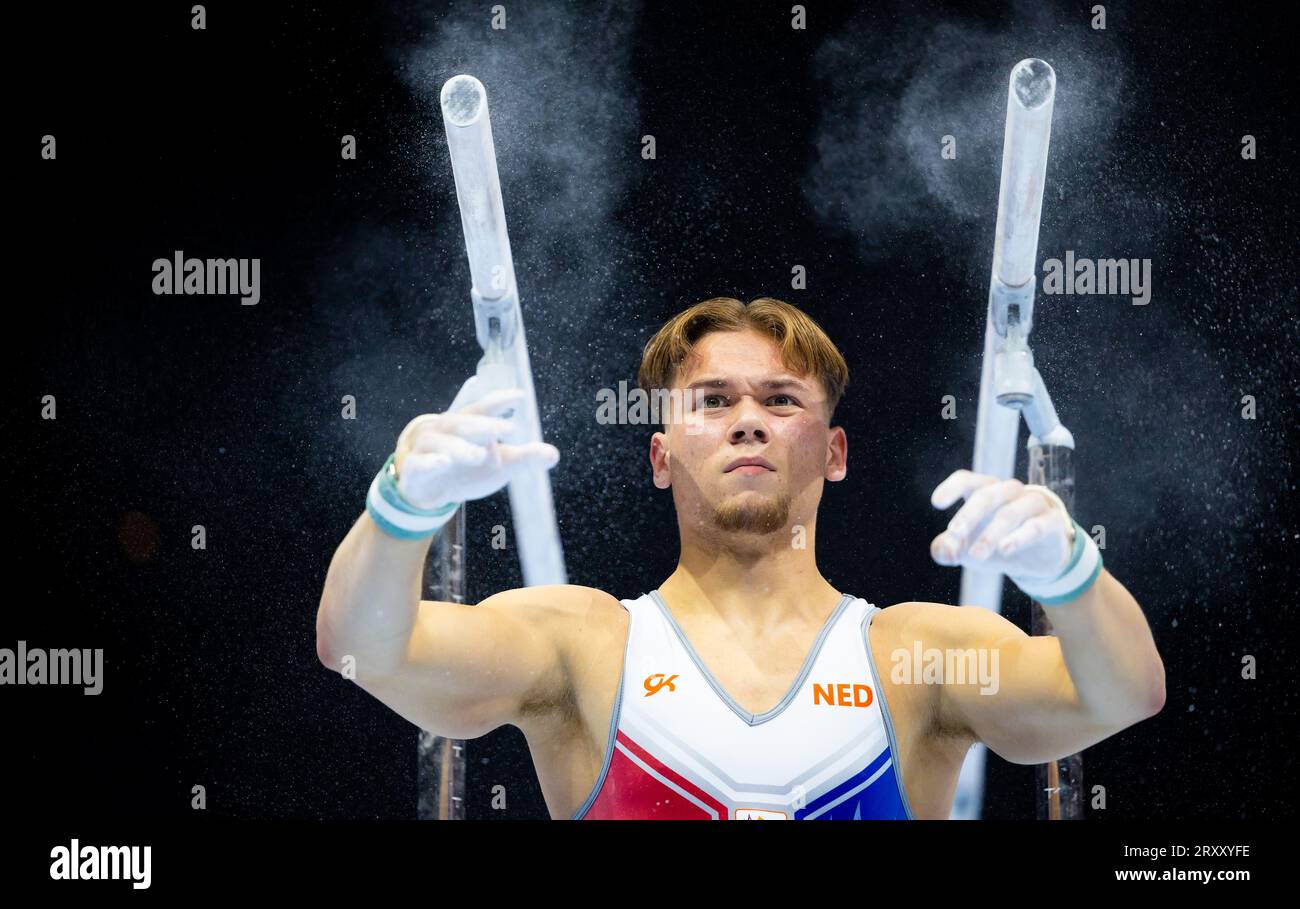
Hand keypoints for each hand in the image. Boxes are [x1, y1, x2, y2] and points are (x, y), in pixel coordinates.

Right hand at [392, 387, 558, 510]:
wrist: (429, 489)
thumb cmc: (467, 467)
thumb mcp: (499, 465)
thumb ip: (524, 458)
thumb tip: (553, 454)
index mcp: (469, 424)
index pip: (484, 407)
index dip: (501, 400)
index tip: (521, 396)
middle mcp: (447, 430)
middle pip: (465, 423)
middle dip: (485, 425)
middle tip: (508, 430)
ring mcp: (429, 448)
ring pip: (443, 443)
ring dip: (461, 448)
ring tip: (480, 455)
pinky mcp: (415, 469)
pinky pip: (421, 463)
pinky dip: (430, 462)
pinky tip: (443, 463)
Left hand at [929, 470, 1073, 579]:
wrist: (1039, 560)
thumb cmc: (996, 544)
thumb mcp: (967, 549)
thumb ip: (948, 549)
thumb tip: (943, 551)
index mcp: (986, 492)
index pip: (968, 480)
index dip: (952, 487)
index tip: (936, 503)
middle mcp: (1009, 492)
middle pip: (988, 495)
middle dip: (969, 514)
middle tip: (954, 532)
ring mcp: (1033, 505)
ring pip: (1010, 512)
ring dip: (991, 533)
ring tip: (975, 555)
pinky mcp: (1052, 522)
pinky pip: (1036, 526)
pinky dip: (1020, 537)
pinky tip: (1005, 550)